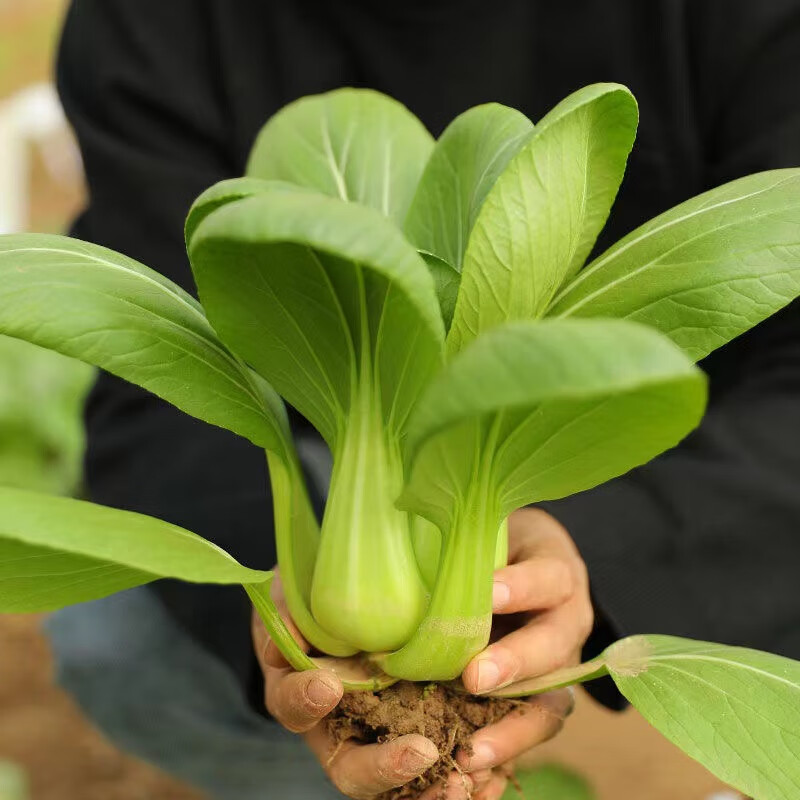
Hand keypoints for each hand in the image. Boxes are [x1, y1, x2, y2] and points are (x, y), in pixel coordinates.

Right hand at [252, 572, 448, 799]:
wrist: (346, 611)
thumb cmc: (313, 603)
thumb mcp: (294, 598)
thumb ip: (287, 614)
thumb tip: (285, 636)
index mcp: (300, 696)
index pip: (294, 707)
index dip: (305, 701)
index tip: (328, 685)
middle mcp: (338, 730)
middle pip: (352, 768)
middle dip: (384, 767)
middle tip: (419, 752)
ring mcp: (377, 739)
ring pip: (398, 784)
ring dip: (428, 789)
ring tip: (462, 783)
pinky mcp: (416, 733)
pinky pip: (434, 771)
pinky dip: (456, 777)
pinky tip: (487, 777)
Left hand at [455, 508, 594, 797]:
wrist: (527, 564)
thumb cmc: (501, 543)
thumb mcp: (496, 531)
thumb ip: (470, 546)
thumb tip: (410, 546)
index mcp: (558, 575)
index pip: (547, 579)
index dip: (520, 587)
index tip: (486, 593)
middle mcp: (567, 624)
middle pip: (553, 648)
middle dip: (515, 664)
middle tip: (475, 678)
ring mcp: (559, 668)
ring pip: (549, 705)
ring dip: (512, 730)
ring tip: (473, 752)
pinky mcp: (541, 700)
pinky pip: (527, 731)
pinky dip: (502, 752)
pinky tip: (470, 769)